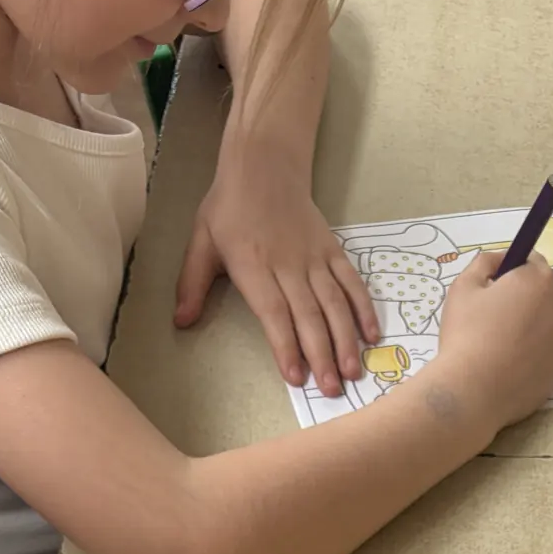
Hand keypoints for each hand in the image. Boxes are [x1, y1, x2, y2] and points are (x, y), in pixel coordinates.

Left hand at [175, 147, 377, 397]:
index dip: (285, 345)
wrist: (264, 163)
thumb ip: (192, 284)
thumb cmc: (229, 207)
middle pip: (308, 314)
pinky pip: (351, 282)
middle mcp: (288, 263)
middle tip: (330, 390)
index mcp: (253, 264)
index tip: (295, 376)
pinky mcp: (332, 250)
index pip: (273, 311)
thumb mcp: (201, 241)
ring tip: (352, 372)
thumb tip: (181, 322)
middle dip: (320, 354)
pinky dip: (363, 309)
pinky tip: (371, 336)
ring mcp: (314, 257)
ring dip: (345, 339)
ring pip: (333, 303)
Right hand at [424, 253, 552, 438]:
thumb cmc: (466, 334)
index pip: (533, 261)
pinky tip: (508, 366)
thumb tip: (500, 261)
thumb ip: (485, 262)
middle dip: (523, 298)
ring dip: (529, 326)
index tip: (494, 284)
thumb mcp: (464, 286)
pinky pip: (546, 353)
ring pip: (547, 324)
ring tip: (499, 345)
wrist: (473, 392)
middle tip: (493, 317)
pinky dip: (532, 354)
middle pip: (543, 293)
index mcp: (538, 281)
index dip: (512, 269)